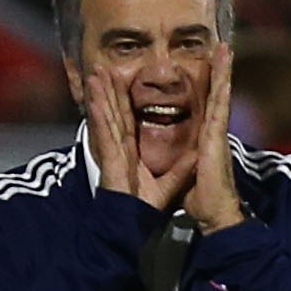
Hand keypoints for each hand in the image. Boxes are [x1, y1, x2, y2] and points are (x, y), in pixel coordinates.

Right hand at [85, 67, 194, 211]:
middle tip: (100, 67)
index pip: (126, 118)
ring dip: (98, 95)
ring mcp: (111, 153)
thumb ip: (181, 167)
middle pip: (112, 112)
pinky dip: (99, 117)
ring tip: (94, 74)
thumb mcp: (170, 182)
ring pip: (104, 118)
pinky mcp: (109, 161)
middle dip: (106, 89)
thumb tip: (196, 154)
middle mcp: (118, 148)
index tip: (119, 78)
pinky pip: (104, 135)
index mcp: (130, 150)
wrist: (134, 223)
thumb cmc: (144, 207)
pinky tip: (95, 100)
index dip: (121, 98)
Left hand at [185, 44, 243, 232]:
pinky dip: (222, 89)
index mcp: (204, 138)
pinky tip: (225, 74)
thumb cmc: (201, 197)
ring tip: (226, 49)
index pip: (206, 105)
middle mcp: (213, 131)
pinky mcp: (216, 138)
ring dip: (224, 71)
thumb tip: (178, 158)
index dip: (209, 85)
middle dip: (220, 70)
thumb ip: (183, 160)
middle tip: (223, 47)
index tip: (212, 66)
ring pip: (221, 95)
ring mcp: (217, 133)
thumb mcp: (186, 172)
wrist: (214, 213)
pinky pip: (219, 108)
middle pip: (216, 94)